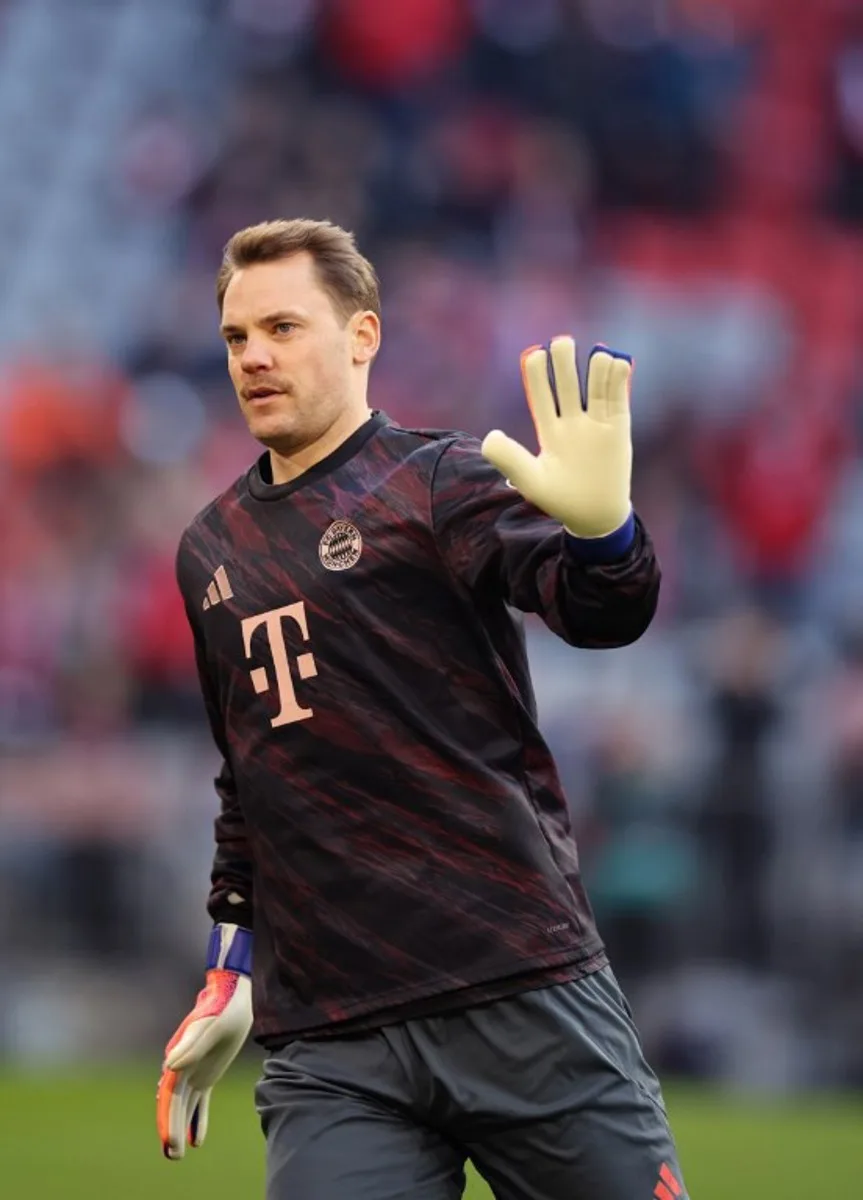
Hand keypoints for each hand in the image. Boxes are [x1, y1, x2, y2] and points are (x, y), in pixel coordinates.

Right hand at [157, 924, 252, 1159]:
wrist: (235, 996)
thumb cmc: (223, 1007)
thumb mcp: (210, 1026)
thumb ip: (192, 1046)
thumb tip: (169, 1068)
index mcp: (179, 1056)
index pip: (169, 1094)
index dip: (167, 1117)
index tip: (169, 1139)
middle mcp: (182, 1065)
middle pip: (174, 1103)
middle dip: (171, 1128)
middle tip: (172, 1155)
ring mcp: (194, 1070)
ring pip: (184, 1105)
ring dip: (180, 1127)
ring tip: (177, 1155)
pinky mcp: (207, 1073)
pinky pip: (200, 1101)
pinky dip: (198, 1119)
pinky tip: (197, 1140)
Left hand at [482, 337, 632, 538]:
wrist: (594, 516)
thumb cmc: (559, 500)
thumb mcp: (530, 480)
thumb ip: (508, 458)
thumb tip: (491, 435)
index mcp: (549, 430)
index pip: (541, 395)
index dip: (537, 374)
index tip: (535, 355)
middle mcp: (572, 422)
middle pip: (567, 384)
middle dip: (564, 363)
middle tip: (562, 342)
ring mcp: (596, 424)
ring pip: (595, 387)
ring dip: (595, 368)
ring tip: (595, 354)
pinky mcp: (618, 428)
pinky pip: (618, 399)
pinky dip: (618, 380)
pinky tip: (616, 362)